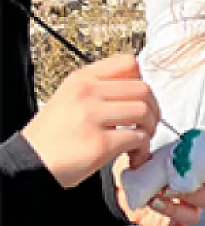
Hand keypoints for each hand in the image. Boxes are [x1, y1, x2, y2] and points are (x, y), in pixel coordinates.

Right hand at [20, 55, 158, 186]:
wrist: (30, 162)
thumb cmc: (53, 135)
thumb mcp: (70, 98)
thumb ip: (100, 90)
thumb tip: (138, 90)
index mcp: (82, 80)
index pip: (128, 63)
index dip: (142, 82)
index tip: (141, 100)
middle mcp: (87, 93)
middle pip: (143, 89)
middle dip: (153, 110)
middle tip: (147, 126)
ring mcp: (93, 116)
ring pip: (144, 113)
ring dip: (150, 130)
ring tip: (139, 142)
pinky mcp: (101, 143)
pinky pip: (139, 139)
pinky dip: (142, 150)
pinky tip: (132, 157)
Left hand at [113, 150, 204, 225]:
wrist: (116, 186)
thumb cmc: (134, 165)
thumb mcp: (140, 151)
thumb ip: (147, 151)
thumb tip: (146, 151)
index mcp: (192, 166)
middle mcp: (193, 188)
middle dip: (193, 194)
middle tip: (170, 187)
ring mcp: (183, 208)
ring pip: (194, 215)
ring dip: (177, 210)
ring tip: (155, 202)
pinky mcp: (170, 225)